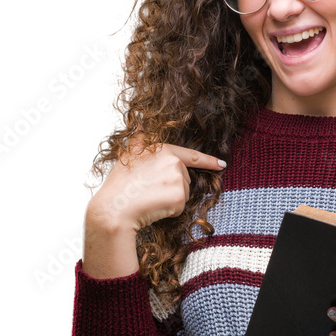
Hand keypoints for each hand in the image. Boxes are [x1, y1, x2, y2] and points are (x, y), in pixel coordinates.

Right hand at [87, 133, 226, 233]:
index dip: (208, 161)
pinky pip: (180, 206)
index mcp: (163, 150)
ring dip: (170, 199)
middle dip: (172, 186)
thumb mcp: (128, 155)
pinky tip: (154, 207)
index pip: (191, 156)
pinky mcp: (179, 197)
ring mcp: (178, 179)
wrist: (115, 208)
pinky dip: (169, 210)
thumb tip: (142, 125)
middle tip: (149, 190)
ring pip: (183, 193)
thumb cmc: (120, 185)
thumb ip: (140, 140)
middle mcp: (173, 162)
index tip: (221, 164)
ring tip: (149, 198)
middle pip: (184, 178)